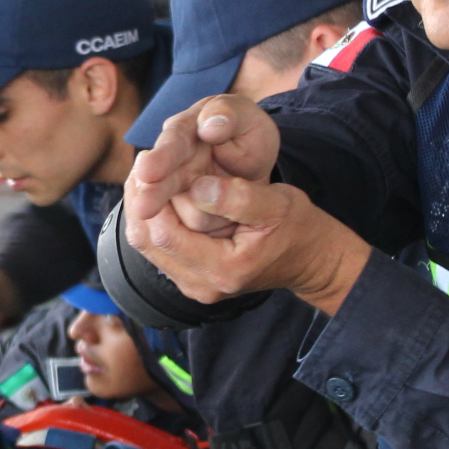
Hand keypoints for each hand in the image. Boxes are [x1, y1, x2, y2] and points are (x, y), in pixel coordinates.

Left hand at [124, 94, 368, 312]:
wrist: (309, 260)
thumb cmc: (297, 228)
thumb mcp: (278, 204)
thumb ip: (238, 197)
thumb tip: (198, 186)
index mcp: (223, 269)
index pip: (165, 234)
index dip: (152, 197)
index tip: (151, 163)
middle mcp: (202, 285)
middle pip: (147, 242)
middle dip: (140, 200)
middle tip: (141, 164)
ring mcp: (194, 285)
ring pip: (146, 246)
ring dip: (142, 209)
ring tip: (145, 174)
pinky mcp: (191, 279)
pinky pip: (159, 249)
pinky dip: (154, 220)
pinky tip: (158, 193)